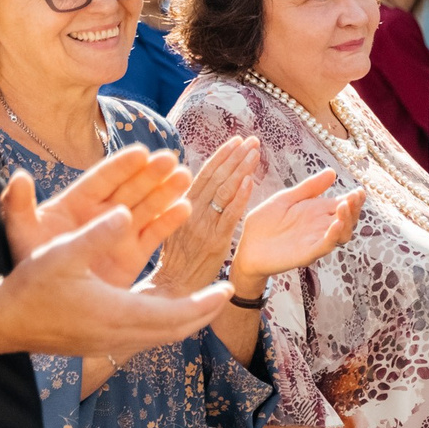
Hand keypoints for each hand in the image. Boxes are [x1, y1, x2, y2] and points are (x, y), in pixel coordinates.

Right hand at [0, 206, 229, 359]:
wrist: (1, 324)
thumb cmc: (31, 286)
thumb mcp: (63, 253)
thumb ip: (97, 234)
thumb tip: (127, 212)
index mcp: (117, 313)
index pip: (175, 314)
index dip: (204, 303)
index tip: (225, 288)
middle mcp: (118, 334)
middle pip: (175, 331)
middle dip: (202, 313)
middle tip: (222, 295)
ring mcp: (108, 343)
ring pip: (160, 337)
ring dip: (184, 320)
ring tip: (201, 302)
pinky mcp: (99, 345)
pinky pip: (144, 338)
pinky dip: (163, 324)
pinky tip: (164, 310)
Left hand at [3, 147, 194, 284]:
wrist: (45, 305)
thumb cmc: (30, 266)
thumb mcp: (22, 233)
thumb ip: (18, 205)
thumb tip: (18, 176)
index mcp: (75, 204)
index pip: (101, 180)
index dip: (121, 166)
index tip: (141, 152)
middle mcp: (100, 215)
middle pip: (130, 189)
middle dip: (151, 174)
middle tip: (170, 160)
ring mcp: (118, 234)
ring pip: (146, 207)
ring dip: (165, 192)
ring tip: (184, 176)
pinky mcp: (133, 255)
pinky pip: (154, 234)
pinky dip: (169, 222)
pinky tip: (184, 208)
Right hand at [150, 138, 260, 295]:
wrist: (173, 288)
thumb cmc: (176, 257)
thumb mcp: (173, 224)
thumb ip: (186, 202)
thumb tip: (197, 178)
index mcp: (180, 204)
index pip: (203, 173)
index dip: (221, 156)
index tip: (236, 140)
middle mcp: (190, 211)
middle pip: (215, 177)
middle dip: (234, 156)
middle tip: (251, 139)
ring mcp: (203, 226)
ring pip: (224, 191)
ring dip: (241, 169)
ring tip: (255, 152)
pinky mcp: (215, 242)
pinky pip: (230, 215)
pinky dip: (240, 197)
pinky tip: (251, 181)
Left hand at [232, 171, 363, 289]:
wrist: (247, 246)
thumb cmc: (264, 223)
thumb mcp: (286, 199)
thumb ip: (308, 188)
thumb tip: (332, 172)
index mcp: (317, 212)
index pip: (343, 205)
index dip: (354, 199)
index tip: (358, 190)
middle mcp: (320, 227)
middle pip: (347, 219)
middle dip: (354, 208)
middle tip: (354, 197)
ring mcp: (315, 240)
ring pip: (341, 234)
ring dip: (347, 221)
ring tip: (344, 207)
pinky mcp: (306, 254)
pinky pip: (325, 246)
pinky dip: (333, 236)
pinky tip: (336, 225)